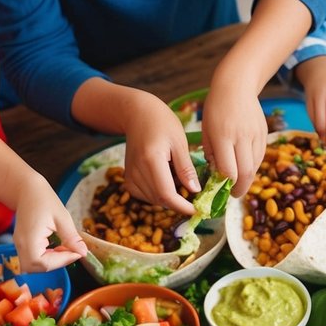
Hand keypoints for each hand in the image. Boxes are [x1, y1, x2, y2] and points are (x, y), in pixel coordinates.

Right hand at [13, 178, 86, 270]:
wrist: (27, 189)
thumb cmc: (44, 199)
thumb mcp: (62, 217)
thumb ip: (72, 238)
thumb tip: (83, 253)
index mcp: (29, 239)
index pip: (42, 263)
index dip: (62, 262)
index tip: (77, 252)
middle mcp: (21, 245)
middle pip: (36, 268)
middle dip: (56, 264)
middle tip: (71, 251)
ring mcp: (20, 246)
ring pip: (35, 266)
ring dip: (52, 262)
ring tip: (65, 248)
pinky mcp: (23, 245)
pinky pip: (34, 259)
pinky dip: (48, 258)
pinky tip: (57, 247)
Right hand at [122, 91, 199, 215]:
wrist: (137, 114)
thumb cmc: (162, 123)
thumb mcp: (180, 142)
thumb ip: (186, 168)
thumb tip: (195, 191)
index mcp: (151, 160)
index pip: (166, 194)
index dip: (182, 207)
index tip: (197, 211)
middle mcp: (136, 170)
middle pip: (160, 200)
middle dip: (179, 203)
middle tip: (195, 196)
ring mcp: (130, 176)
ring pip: (154, 200)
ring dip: (170, 198)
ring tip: (181, 181)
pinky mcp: (128, 179)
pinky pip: (146, 196)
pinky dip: (159, 194)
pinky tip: (168, 181)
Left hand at [201, 79, 265, 198]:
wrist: (237, 86)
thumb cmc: (215, 108)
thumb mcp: (206, 130)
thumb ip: (211, 154)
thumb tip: (217, 175)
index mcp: (223, 136)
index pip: (228, 170)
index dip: (226, 185)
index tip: (222, 192)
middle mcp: (241, 137)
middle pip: (245, 172)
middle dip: (240, 188)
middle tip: (234, 194)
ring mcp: (255, 135)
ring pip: (255, 167)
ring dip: (247, 178)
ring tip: (239, 183)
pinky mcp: (264, 134)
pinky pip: (260, 157)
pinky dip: (253, 166)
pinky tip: (245, 167)